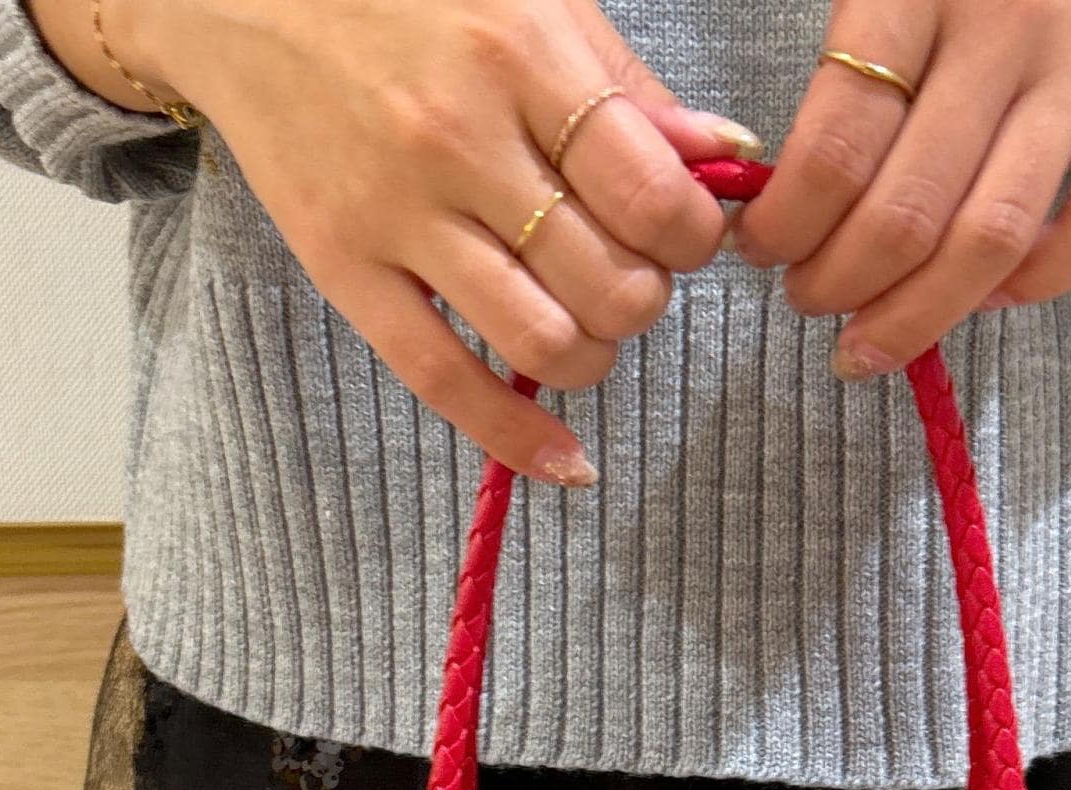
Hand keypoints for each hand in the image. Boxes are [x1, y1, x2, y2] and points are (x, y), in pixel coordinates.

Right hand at [121, 0, 759, 479]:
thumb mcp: (530, 3)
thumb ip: (626, 86)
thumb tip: (724, 159)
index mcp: (518, 56)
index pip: (648, 191)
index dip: (691, 237)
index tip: (686, 236)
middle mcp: (459, 139)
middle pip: (606, 281)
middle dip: (644, 298)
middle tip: (628, 274)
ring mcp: (398, 213)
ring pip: (542, 342)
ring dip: (593, 356)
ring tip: (585, 323)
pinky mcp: (346, 271)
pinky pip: (444, 382)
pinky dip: (517, 440)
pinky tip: (567, 462)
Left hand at [731, 0, 1070, 377]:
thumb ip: (850, 71)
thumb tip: (794, 199)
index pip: (837, 145)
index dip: (786, 225)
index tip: (760, 248)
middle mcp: (1006, 30)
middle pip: (907, 213)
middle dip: (838, 284)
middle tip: (808, 298)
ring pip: (992, 239)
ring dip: (915, 314)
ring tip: (867, 334)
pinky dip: (1037, 284)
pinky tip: (983, 295)